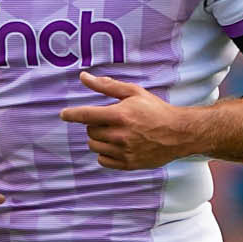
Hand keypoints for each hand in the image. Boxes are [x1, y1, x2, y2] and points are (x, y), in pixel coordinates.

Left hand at [59, 72, 193, 169]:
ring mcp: (123, 152)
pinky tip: (117, 145)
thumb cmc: (155, 110)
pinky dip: (105, 153)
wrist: (178, 133)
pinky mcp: (128, 164)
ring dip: (98, 138)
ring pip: (94, 146)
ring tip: (114, 132)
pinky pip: (102, 160)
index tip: (64, 114)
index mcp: (120, 115)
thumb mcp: (133, 92)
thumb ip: (106, 86)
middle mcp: (120, 135)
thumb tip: (83, 77)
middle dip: (95, 124)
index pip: (86, 115)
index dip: (71, 114)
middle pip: (90, 131)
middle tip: (111, 120)